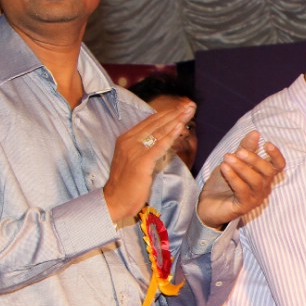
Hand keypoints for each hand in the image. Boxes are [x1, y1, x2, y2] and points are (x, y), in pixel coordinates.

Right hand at [104, 102, 194, 221]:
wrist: (114, 201)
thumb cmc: (127, 184)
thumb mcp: (136, 161)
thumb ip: (147, 149)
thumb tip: (164, 141)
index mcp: (126, 139)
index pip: (150, 122)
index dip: (167, 113)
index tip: (181, 107)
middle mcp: (129, 141)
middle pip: (156, 123)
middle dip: (175, 113)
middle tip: (190, 105)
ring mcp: (134, 150)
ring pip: (159, 132)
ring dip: (176, 120)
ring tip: (189, 111)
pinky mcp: (141, 162)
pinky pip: (159, 146)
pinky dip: (171, 135)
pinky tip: (181, 127)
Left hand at [196, 131, 285, 229]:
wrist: (207, 205)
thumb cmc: (223, 183)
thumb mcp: (234, 162)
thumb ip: (245, 148)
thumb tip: (256, 132)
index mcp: (264, 177)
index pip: (278, 166)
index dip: (276, 155)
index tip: (267, 143)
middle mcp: (263, 188)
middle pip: (267, 172)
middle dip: (254, 159)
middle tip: (238, 151)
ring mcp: (254, 199)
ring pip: (255, 181)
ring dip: (241, 167)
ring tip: (227, 157)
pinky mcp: (244, 207)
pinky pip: (242, 190)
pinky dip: (233, 177)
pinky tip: (224, 168)